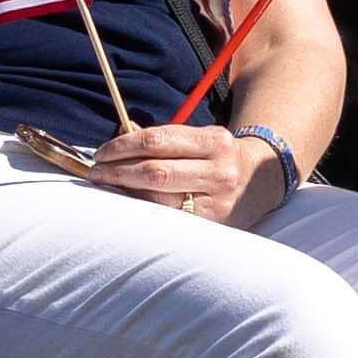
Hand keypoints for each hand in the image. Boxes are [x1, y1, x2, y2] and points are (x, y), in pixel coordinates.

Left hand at [46, 119, 281, 227]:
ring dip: (125, 193)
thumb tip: (122, 132)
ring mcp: (218, 201)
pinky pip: (169, 219)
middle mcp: (220, 171)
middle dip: (117, 171)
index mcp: (215, 141)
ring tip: (106, 188)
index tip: (101, 153)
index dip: (123, 146)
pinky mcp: (214, 225)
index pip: (157, 140)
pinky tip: (128, 206)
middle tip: (94, 172)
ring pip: (159, 199)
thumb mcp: (200, 138)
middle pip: (155, 171)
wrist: (263, 182)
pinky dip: (143, 211)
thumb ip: (164, 138)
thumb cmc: (219, 157)